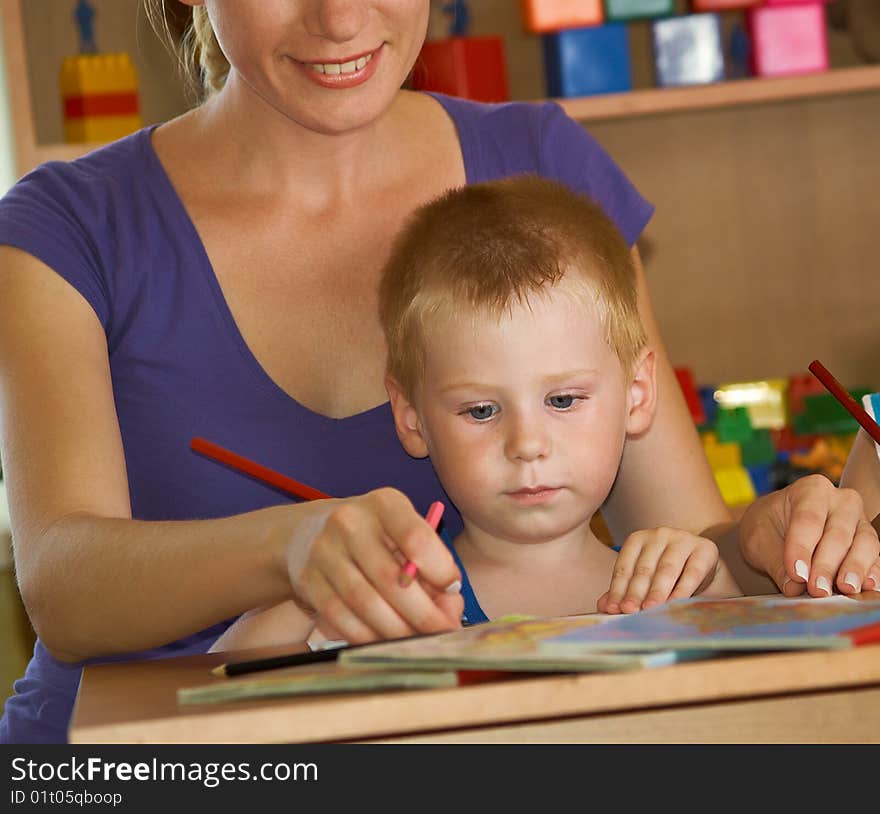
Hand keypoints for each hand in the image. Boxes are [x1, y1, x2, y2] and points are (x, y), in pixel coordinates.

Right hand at [289, 488, 463, 644]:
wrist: (312, 532)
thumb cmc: (376, 536)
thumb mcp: (405, 534)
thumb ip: (433, 566)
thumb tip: (450, 609)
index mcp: (384, 503)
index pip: (417, 538)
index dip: (440, 570)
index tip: (453, 591)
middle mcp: (350, 522)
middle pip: (391, 578)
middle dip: (423, 614)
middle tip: (443, 632)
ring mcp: (324, 550)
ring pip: (365, 602)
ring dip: (396, 631)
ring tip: (417, 641)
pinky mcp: (307, 578)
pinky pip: (340, 616)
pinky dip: (367, 635)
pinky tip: (386, 640)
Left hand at [597, 527, 740, 613]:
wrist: (703, 566)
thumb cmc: (667, 574)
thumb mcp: (645, 579)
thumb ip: (624, 590)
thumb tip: (603, 607)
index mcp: (638, 539)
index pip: (624, 566)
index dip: (617, 589)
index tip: (612, 609)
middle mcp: (659, 534)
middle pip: (644, 568)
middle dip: (635, 592)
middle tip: (629, 611)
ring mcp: (682, 539)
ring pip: (666, 570)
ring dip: (657, 592)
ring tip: (649, 609)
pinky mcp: (705, 549)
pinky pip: (692, 573)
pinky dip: (682, 590)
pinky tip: (675, 604)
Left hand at [739, 474, 879, 596]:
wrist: (777, 529)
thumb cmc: (767, 527)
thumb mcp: (758, 540)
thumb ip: (775, 561)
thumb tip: (794, 586)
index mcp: (810, 489)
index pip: (808, 519)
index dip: (802, 547)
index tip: (796, 572)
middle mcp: (841, 500)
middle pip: (838, 533)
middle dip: (827, 564)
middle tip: (817, 589)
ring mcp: (858, 521)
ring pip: (865, 544)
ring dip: (854, 569)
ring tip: (844, 589)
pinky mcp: (867, 543)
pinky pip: (875, 558)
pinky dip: (871, 573)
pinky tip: (865, 588)